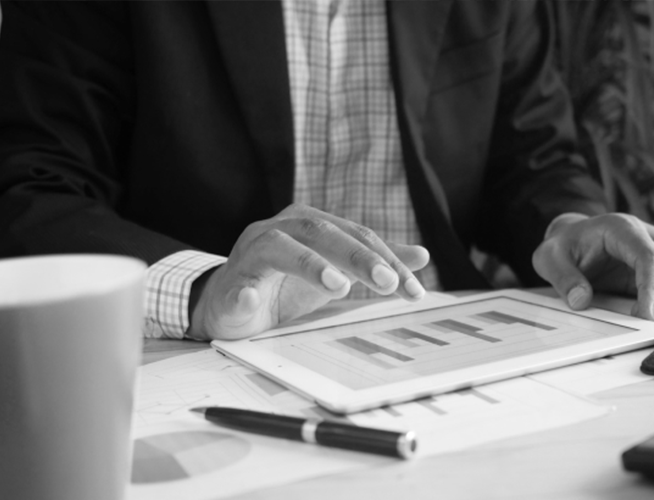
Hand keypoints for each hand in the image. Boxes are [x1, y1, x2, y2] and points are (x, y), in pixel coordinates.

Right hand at [188, 204, 428, 339]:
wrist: (228, 304)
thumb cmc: (285, 285)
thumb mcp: (336, 273)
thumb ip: (374, 261)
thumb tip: (422, 255)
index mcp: (308, 224)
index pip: (356, 236)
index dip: (387, 260)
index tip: (413, 290)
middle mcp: (279, 230)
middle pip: (321, 232)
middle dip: (358, 257)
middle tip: (388, 283)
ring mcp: (249, 255)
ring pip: (278, 247)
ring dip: (309, 265)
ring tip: (339, 286)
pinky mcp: (228, 285)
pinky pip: (236, 285)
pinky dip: (244, 292)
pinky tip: (254, 299)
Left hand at [532, 213, 653, 320]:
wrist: (574, 239)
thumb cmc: (566, 247)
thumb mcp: (549, 258)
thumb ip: (563, 277)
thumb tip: (581, 301)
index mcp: (622, 230)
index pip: (650, 256)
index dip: (653, 288)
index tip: (647, 317)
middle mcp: (650, 236)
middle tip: (651, 319)